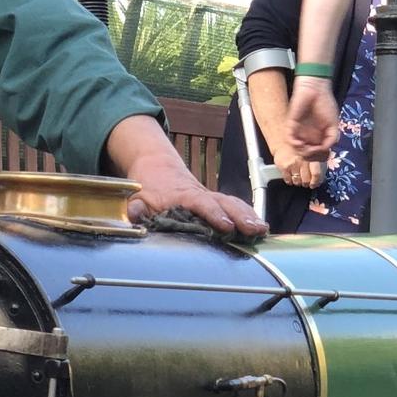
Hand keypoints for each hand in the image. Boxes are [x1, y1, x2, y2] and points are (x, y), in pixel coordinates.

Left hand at [124, 152, 267, 236]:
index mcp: (182, 195)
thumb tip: (134, 215)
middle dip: (241, 216)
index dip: (213, 215)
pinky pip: (234, 206)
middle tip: (255, 230)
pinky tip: (260, 227)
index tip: (226, 227)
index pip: (201, 204)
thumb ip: (136, 207)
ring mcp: (210, 196)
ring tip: (263, 230)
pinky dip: (248, 214)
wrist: (156, 166)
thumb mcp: (136, 196)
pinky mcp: (215, 201)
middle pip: (224, 202)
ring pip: (233, 203)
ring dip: (249, 216)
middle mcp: (200, 194)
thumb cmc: (147, 186)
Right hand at [272, 143, 321, 187]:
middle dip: (306, 183)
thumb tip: (319, 177)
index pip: (316, 173)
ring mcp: (292, 164)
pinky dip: (290, 181)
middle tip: (305, 183)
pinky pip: (288, 180)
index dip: (315, 182)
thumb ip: (315, 163)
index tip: (314, 185)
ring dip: (298, 183)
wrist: (282, 143)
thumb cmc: (297, 149)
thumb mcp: (309, 152)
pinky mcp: (284, 167)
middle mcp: (302, 161)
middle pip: (306, 179)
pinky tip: (290, 179)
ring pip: (297, 181)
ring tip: (298, 181)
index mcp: (311, 157)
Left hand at [285, 76, 339, 159]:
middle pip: (307, 155)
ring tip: (308, 148)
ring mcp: (299, 132)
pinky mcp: (291, 125)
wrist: (316, 89)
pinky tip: (300, 143)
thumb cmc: (325, 104)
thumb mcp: (334, 125)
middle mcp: (308, 136)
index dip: (320, 157)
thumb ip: (332, 139)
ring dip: (302, 153)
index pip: (318, 154)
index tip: (324, 153)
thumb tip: (325, 151)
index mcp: (318, 137)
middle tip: (314, 152)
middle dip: (311, 157)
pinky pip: (289, 139)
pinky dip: (294, 144)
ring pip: (297, 150)